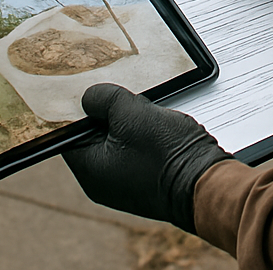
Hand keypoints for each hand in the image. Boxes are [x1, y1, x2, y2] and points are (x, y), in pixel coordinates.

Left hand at [63, 84, 229, 232]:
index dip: (76, 109)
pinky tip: (156, 123)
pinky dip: (142, 133)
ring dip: (128, 121)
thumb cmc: (167, 154)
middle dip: (107, 113)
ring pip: (117, 139)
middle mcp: (103, 182)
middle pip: (94, 135)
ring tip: (144, 111)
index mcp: (90, 170)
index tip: (86, 90)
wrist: (204, 181)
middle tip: (122, 98)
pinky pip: (135, 148)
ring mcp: (125, 182)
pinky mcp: (145, 177)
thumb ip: (104, 99)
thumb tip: (90, 97)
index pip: (68, 134)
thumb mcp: (130, 113)